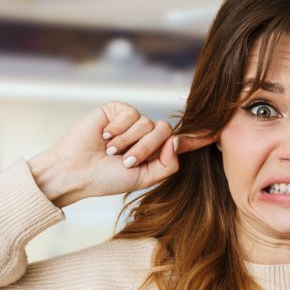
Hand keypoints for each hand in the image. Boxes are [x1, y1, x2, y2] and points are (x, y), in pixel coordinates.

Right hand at [27, 101, 216, 206]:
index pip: (177, 142)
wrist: (76, 171)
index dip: (195, 138)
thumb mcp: (143, 178)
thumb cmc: (106, 179)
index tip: (212, 135)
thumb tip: (176, 141)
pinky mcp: (116, 110)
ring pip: (146, 123)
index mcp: (154, 152)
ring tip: (110, 152)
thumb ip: (166, 165)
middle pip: (164, 130)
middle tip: (126, 161)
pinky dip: (118, 129)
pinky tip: (104, 137)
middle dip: (146, 148)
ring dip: (127, 141)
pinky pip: (130, 113)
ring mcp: (131, 121)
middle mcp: (145, 135)